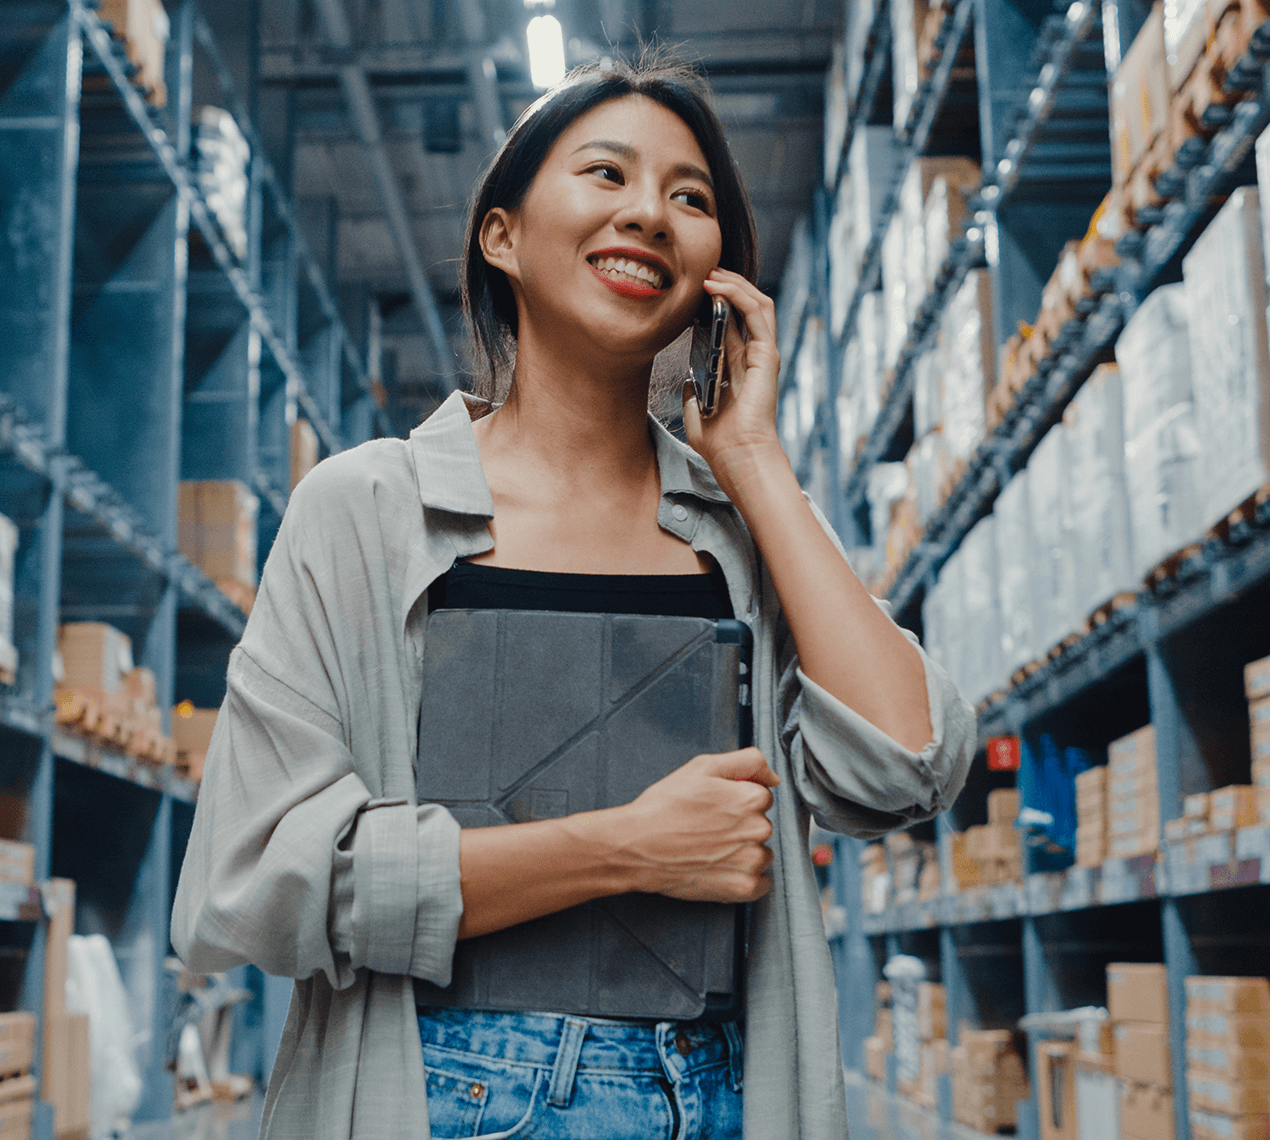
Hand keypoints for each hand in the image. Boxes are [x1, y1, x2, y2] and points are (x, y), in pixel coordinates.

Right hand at [609, 747, 779, 903]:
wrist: (638, 846)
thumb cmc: (665, 806)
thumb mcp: (703, 767)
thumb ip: (747, 762)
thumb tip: (773, 778)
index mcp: (751, 799)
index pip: (761, 797)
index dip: (735, 801)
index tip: (714, 808)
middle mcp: (758, 830)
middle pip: (760, 825)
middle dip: (740, 826)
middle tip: (707, 828)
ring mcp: (752, 861)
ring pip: (760, 853)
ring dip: (742, 853)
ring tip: (709, 849)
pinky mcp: (744, 888)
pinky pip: (761, 882)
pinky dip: (743, 878)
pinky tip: (718, 868)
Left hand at [681, 269, 786, 496]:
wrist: (738, 457)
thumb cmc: (721, 444)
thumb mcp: (696, 414)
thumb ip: (693, 395)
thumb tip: (686, 380)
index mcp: (738, 368)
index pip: (731, 323)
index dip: (715, 301)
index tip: (693, 289)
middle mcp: (753, 357)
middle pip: (745, 307)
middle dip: (726, 284)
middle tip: (704, 270)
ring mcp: (762, 354)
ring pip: (756, 303)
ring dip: (734, 283)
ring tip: (711, 272)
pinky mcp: (767, 355)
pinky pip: (758, 313)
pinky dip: (739, 294)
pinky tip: (717, 286)